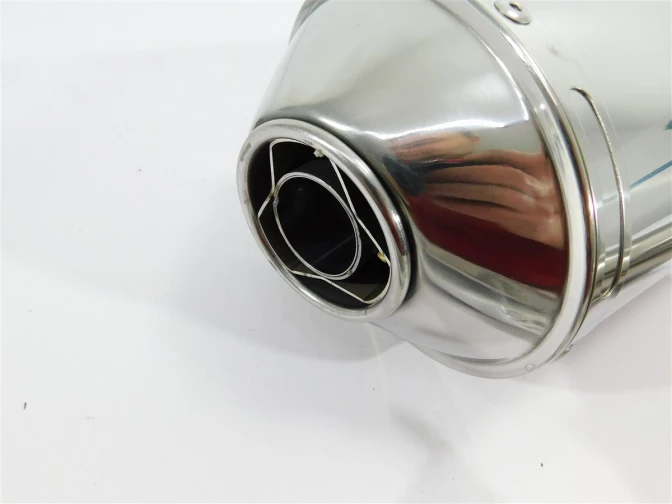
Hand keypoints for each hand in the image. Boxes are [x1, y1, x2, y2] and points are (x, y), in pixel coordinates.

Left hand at [423, 150, 565, 248]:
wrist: (582, 230)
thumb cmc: (562, 198)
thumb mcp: (550, 172)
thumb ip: (524, 161)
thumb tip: (483, 157)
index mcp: (542, 166)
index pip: (504, 156)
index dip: (477, 156)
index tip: (454, 158)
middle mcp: (538, 184)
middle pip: (493, 174)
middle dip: (461, 172)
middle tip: (434, 172)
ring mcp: (531, 206)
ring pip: (489, 194)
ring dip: (459, 189)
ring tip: (434, 187)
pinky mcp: (524, 225)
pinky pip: (490, 214)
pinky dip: (467, 208)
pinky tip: (448, 204)